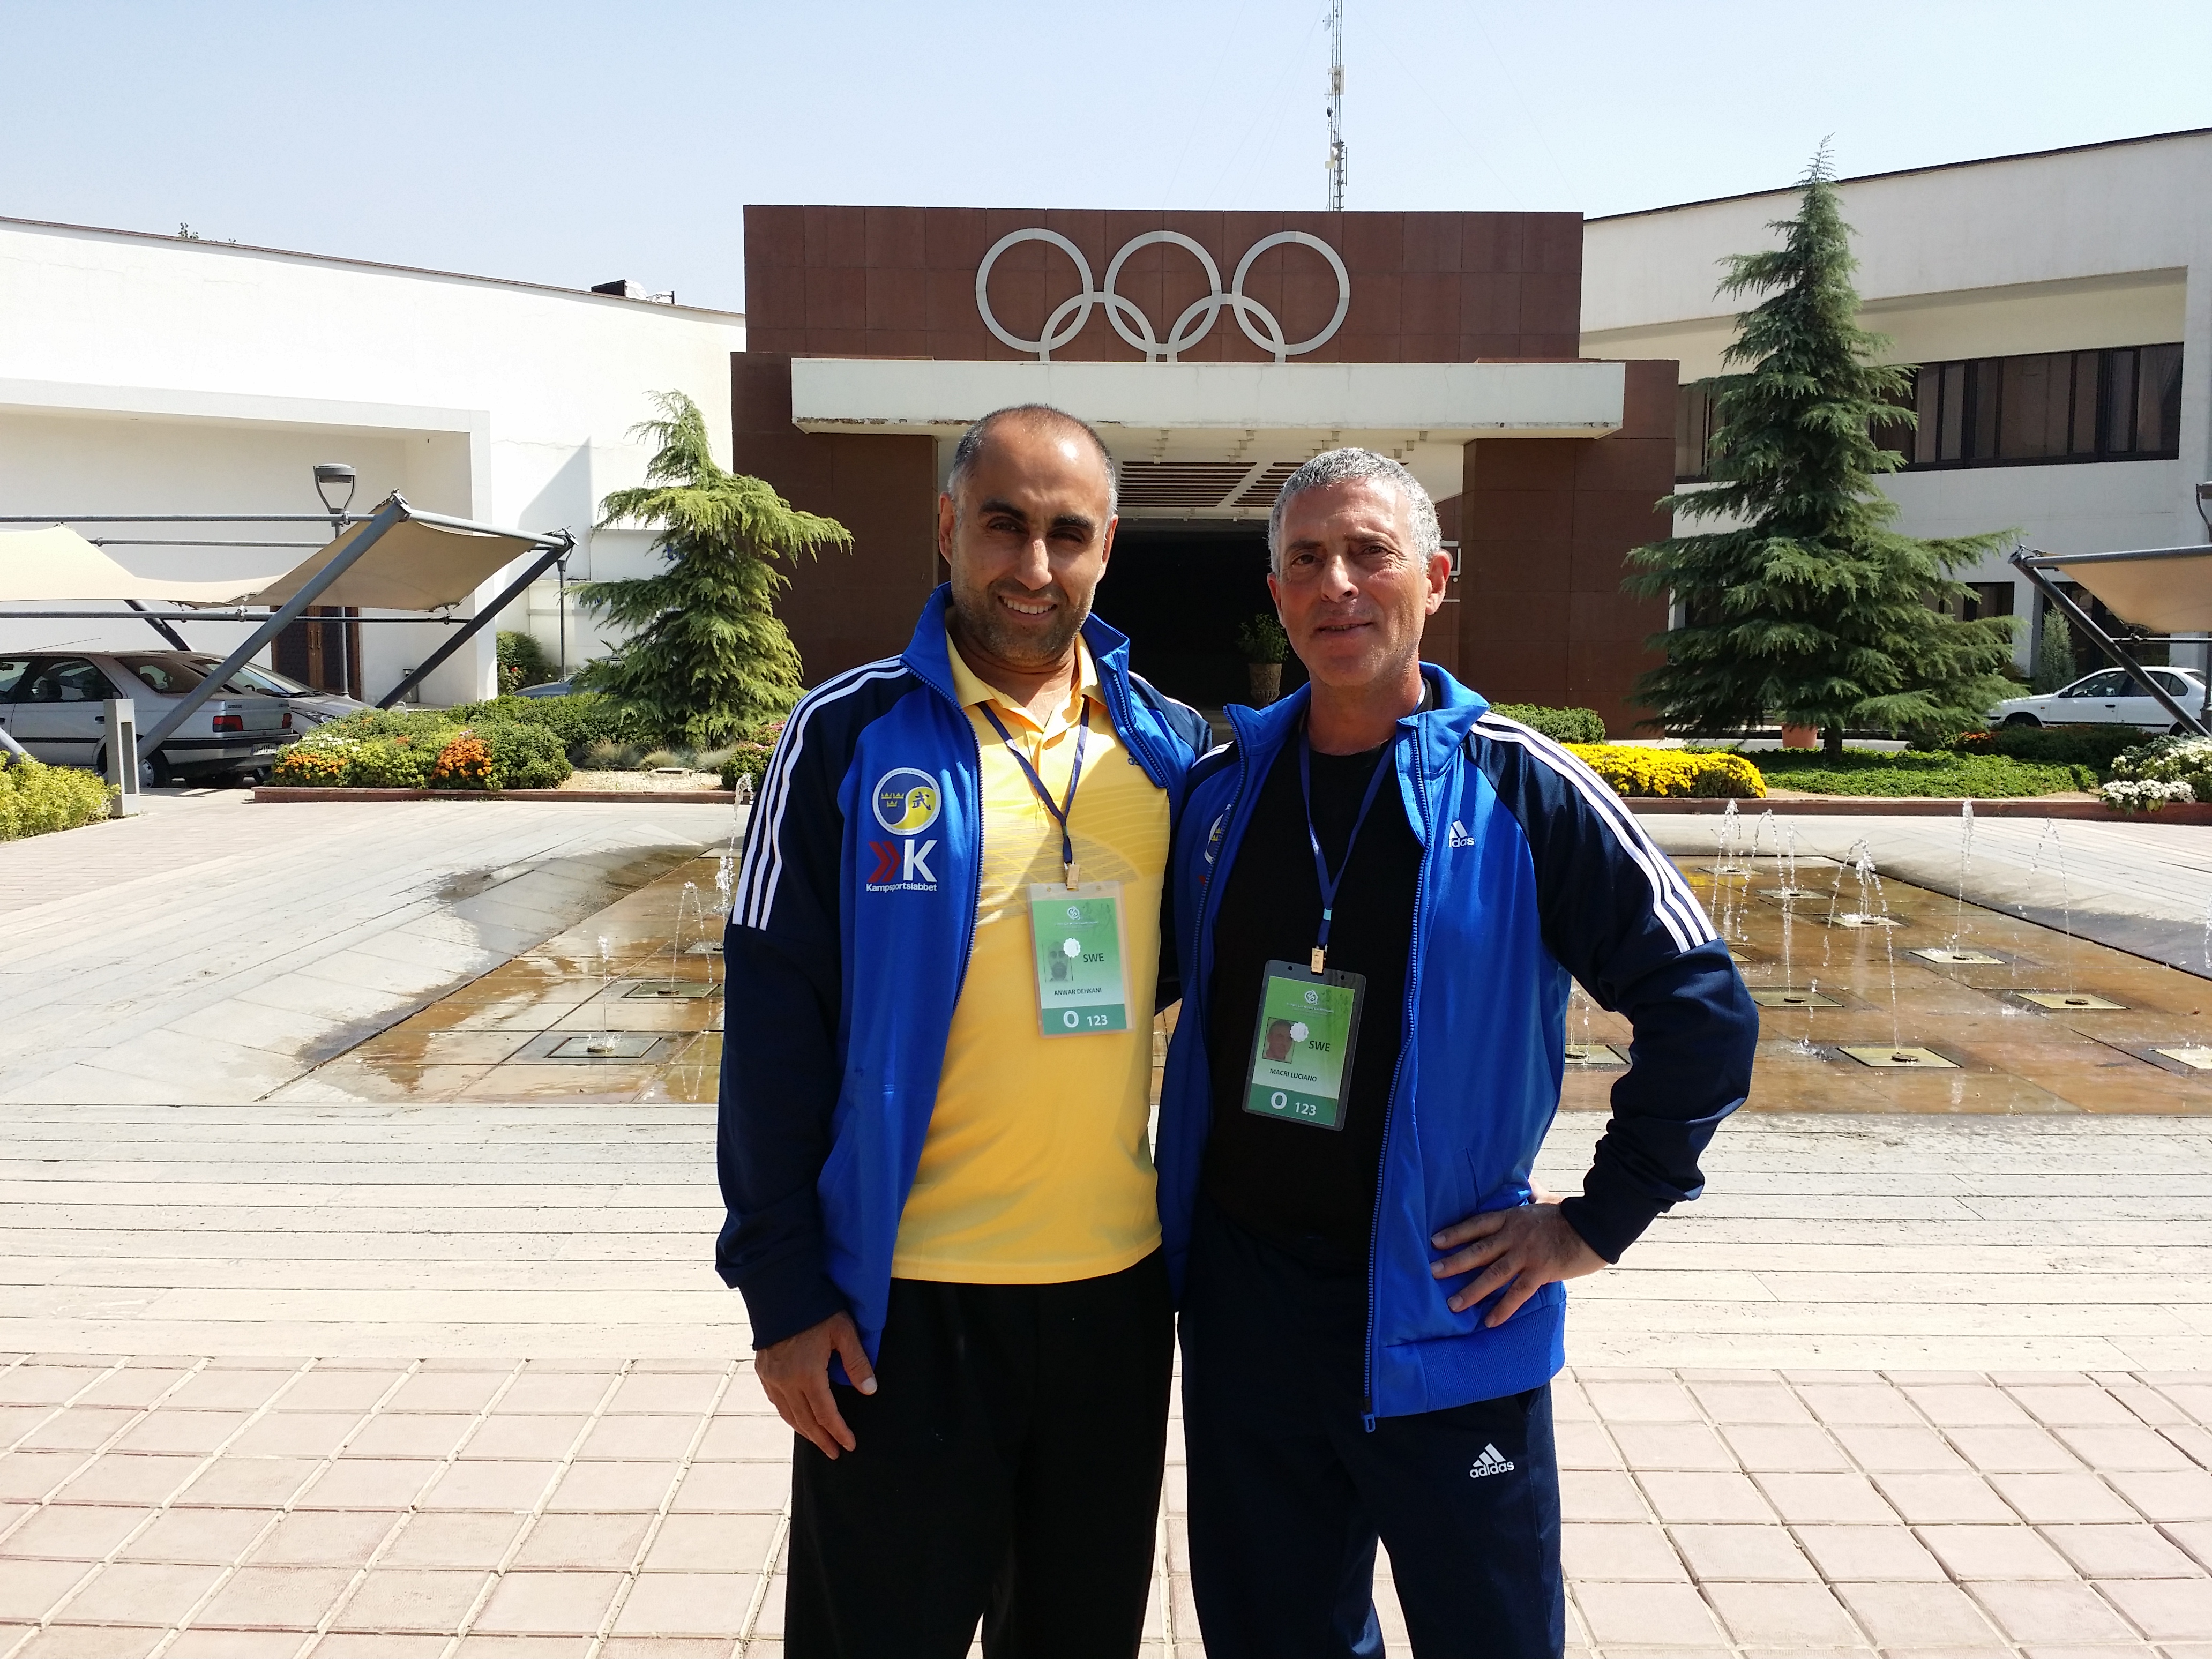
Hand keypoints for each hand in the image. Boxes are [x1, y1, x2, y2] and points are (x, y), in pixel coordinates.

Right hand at [756, 1311, 875, 1458]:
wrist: (780, 1291)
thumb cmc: (817, 1309)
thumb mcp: (843, 1331)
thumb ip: (857, 1362)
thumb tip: (870, 1391)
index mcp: (808, 1374)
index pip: (826, 1414)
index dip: (839, 1432)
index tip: (849, 1445)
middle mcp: (786, 1381)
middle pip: (806, 1420)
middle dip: (822, 1439)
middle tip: (835, 1452)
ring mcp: (772, 1377)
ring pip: (788, 1414)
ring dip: (805, 1431)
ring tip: (819, 1441)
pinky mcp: (763, 1370)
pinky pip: (776, 1401)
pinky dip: (788, 1414)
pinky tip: (796, 1418)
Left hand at [1430, 1199, 1606, 1326]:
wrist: (1596, 1226)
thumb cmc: (1571, 1214)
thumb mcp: (1548, 1199)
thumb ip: (1534, 1194)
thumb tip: (1529, 1184)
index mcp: (1513, 1218)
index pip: (1477, 1224)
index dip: (1456, 1232)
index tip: (1435, 1241)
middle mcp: (1514, 1236)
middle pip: (1479, 1250)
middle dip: (1454, 1262)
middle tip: (1432, 1272)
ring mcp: (1526, 1255)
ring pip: (1493, 1274)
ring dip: (1471, 1290)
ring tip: (1453, 1304)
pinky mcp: (1541, 1271)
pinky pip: (1518, 1293)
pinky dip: (1503, 1308)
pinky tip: (1489, 1321)